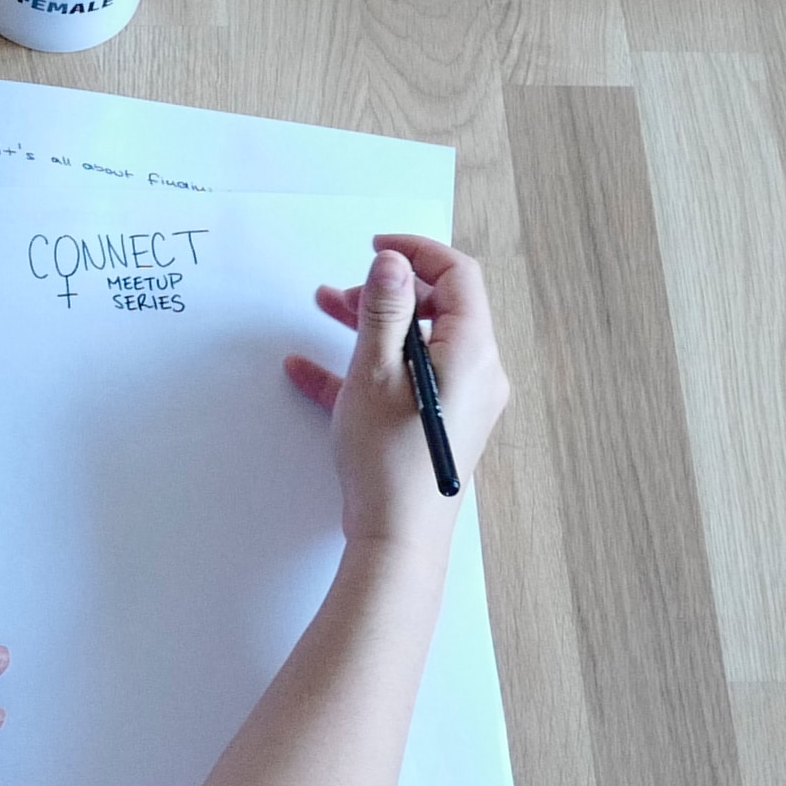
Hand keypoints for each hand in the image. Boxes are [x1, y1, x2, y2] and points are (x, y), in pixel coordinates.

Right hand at [280, 233, 505, 543]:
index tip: (376, 248)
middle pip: (437, 309)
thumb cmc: (388, 458)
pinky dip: (366, 368)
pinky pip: (405, 380)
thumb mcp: (375, 369)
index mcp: (471, 351)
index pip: (457, 276)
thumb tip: (394, 263)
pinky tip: (309, 371)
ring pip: (416, 344)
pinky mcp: (439, 424)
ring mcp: (460, 401)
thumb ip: (385, 309)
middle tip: (343, 293)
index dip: (417, 253)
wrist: (398, 537)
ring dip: (371, 325)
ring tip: (326, 313)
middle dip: (386, 293)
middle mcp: (476, 373)